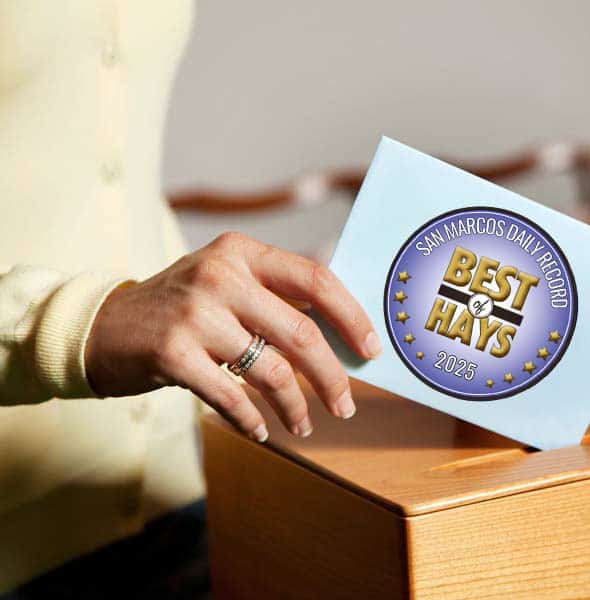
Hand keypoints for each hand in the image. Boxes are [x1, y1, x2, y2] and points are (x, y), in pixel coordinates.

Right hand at [85, 232, 381, 441]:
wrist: (102, 326)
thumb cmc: (181, 310)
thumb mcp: (226, 283)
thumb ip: (275, 298)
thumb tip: (344, 336)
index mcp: (242, 252)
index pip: (316, 280)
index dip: (352, 317)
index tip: (371, 350)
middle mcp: (220, 275)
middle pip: (302, 333)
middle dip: (333, 376)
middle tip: (346, 405)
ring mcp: (195, 314)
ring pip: (272, 371)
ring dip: (296, 406)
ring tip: (304, 424)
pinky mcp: (172, 353)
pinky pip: (232, 397)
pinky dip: (252, 420)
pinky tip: (261, 431)